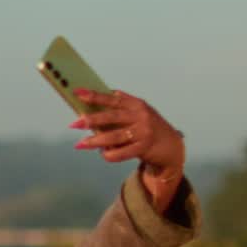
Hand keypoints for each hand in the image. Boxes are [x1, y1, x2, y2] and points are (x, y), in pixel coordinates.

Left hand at [69, 88, 185, 174]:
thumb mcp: (137, 113)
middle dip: (92, 120)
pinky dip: (110, 154)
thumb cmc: (147, 128)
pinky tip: (103, 154)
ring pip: (115, 136)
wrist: (171, 146)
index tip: (77, 92)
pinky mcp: (145, 148)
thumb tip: (95, 102)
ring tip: (80, 144)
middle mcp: (141, 116)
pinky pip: (122, 153)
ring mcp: (144, 132)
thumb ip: (120, 107)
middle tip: (74, 123)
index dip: (95, 96)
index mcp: (137, 104)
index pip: (113, 99)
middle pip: (113, 117)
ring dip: (96, 141)